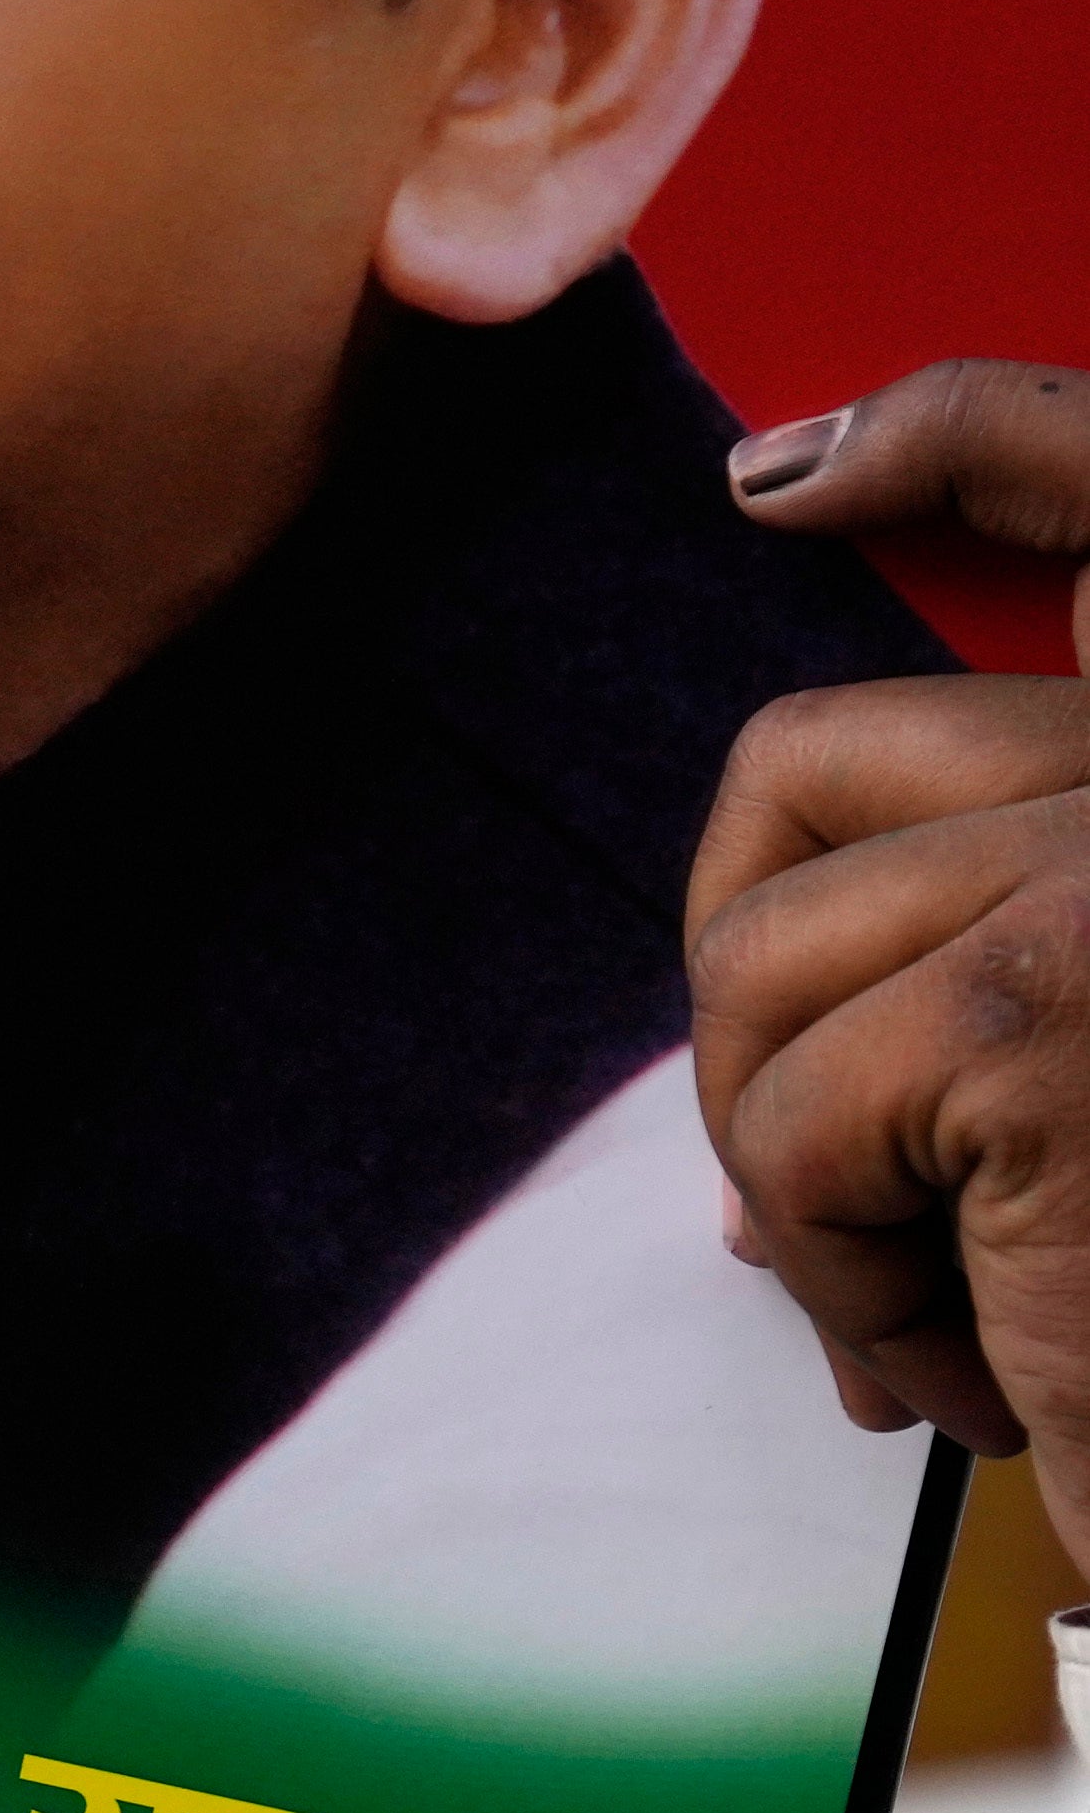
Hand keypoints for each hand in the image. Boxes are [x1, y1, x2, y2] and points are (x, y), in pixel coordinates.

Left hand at [691, 361, 1089, 1457]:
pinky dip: (837, 1276)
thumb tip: (775, 1022)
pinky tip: (971, 1381)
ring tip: (934, 1327)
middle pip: (804, 770)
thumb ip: (980, 972)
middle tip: (843, 1231)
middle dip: (758, 1014)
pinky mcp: (1056, 1017)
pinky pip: (797, 1121)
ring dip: (800, 1178)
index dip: (959, 430)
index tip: (788, 474)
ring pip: (764, 961)